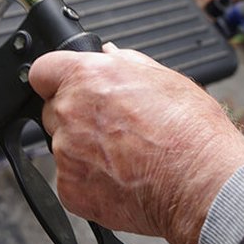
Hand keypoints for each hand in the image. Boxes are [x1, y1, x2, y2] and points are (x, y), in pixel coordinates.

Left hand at [29, 44, 243, 243]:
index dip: (56, 78)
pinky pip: (71, 181)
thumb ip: (127, 62)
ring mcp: (66, 154)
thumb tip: (110, 54)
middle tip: (115, 127)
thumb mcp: (165, 78)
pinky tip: (122, 178)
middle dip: (76, 116)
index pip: (43, 70)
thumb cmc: (190, 130)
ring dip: (84, 151)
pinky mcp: (70, 190)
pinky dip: (90, 182)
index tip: (68, 87)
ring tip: (126, 157)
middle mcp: (69, 112)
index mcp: (87, 77)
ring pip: (64, 148)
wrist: (201, 180)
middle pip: (54, 110)